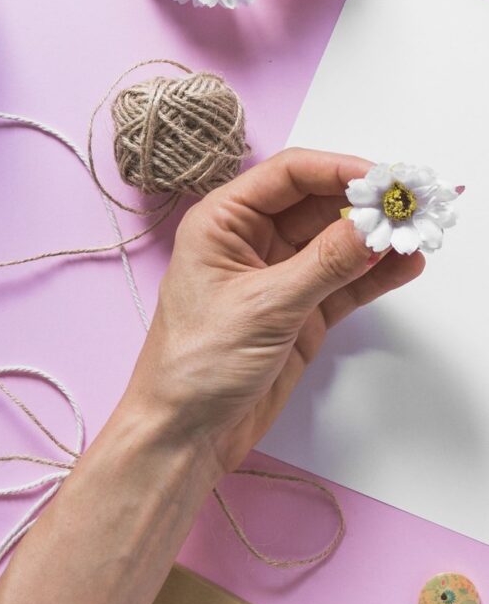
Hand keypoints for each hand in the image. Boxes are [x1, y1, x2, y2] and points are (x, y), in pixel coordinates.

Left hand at [126, 148, 424, 475]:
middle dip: (364, 204)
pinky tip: (405, 266)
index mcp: (222, 223)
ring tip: (417, 234)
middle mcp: (250, 242)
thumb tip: (369, 228)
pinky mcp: (300, 312)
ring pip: (336, 243)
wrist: (186, 434)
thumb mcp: (264, 307)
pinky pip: (344, 282)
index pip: (288, 175)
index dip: (338, 170)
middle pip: (318, 205)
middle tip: (409, 208)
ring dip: (375, 239)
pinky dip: (374, 274)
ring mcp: (279, 277)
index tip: (382, 179)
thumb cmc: (195, 365)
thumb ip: (323, 265)